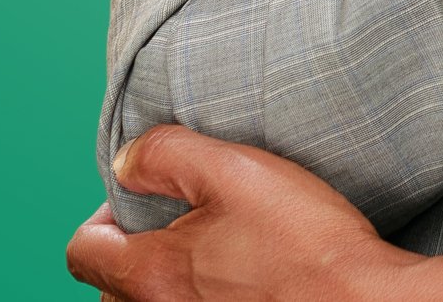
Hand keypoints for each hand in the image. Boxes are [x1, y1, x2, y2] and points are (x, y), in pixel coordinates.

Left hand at [65, 125, 442, 301]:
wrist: (360, 300)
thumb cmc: (304, 242)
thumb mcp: (235, 171)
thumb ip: (167, 155)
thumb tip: (126, 161)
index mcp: (151, 274)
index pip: (82, 252)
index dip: (101, 216)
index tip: (140, 198)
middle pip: (110, 289)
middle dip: (129, 253)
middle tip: (176, 224)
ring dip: (162, 280)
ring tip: (207, 252)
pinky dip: (193, 297)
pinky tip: (236, 278)